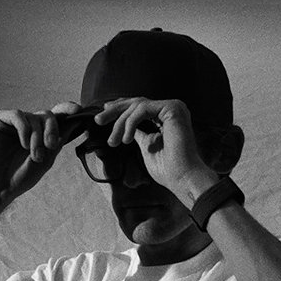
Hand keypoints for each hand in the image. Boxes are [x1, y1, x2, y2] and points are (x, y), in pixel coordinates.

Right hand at [0, 102, 81, 206]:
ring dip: (37, 137)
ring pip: (34, 116)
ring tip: (34, 156)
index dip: (68, 110)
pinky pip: (18, 115)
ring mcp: (13, 122)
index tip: (78, 111)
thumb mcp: (45, 161)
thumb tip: (72, 124)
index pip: (56, 118)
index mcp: (39, 135)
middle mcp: (27, 126)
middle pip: (47, 114)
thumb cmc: (19, 178)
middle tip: (51, 146)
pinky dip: (24, 129)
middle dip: (52, 129)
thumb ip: (57, 142)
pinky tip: (23, 144)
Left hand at [94, 97, 217, 202]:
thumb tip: (126, 129)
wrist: (182, 178)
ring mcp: (173, 107)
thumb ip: (138, 135)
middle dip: (115, 111)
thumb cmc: (168, 170)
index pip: (139, 106)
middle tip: (98, 120)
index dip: (120, 109)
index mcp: (166, 117)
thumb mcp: (146, 148)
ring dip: (120, 122)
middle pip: (136, 102)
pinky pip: (143, 109)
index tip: (103, 116)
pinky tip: (126, 139)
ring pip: (137, 105)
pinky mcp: (172, 109)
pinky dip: (130, 123)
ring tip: (113, 141)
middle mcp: (171, 109)